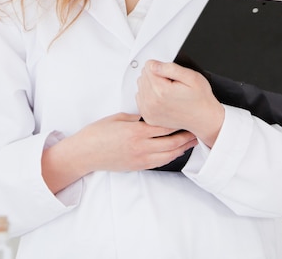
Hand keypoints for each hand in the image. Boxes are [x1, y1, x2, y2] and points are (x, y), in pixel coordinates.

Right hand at [41, 113, 197, 193]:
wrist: (85, 153)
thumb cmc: (97, 133)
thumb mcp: (117, 118)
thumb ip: (136, 117)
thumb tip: (149, 115)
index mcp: (136, 131)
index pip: (164, 127)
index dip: (178, 123)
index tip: (186, 118)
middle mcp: (141, 146)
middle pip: (171, 143)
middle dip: (185, 138)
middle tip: (195, 132)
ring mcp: (140, 158)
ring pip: (168, 155)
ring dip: (181, 149)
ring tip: (190, 143)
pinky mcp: (137, 166)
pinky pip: (159, 162)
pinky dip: (170, 157)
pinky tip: (175, 152)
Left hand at [136, 60, 224, 147]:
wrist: (204, 119)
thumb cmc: (200, 99)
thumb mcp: (192, 77)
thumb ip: (170, 68)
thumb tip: (153, 65)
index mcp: (161, 90)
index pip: (148, 66)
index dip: (161, 67)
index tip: (171, 75)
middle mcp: (152, 102)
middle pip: (143, 76)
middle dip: (155, 75)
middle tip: (171, 83)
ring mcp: (148, 111)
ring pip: (141, 86)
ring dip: (151, 85)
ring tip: (167, 91)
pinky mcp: (148, 117)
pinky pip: (140, 98)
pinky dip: (149, 96)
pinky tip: (161, 98)